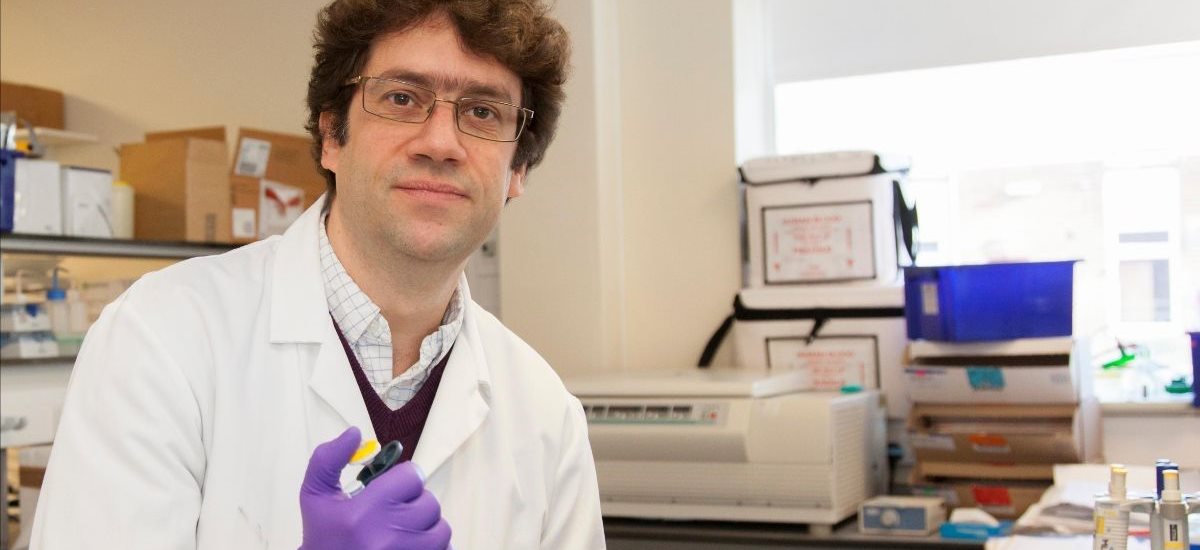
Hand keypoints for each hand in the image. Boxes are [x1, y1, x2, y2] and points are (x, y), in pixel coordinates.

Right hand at [299, 427, 450, 549]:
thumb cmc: (322, 538)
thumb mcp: (315, 496)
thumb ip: (328, 459)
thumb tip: (354, 433)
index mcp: (363, 513)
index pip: (411, 477)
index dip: (402, 479)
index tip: (391, 489)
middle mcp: (388, 537)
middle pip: (429, 502)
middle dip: (414, 503)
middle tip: (394, 511)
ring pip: (441, 528)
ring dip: (426, 526)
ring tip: (404, 529)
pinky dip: (434, 546)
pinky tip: (412, 545)